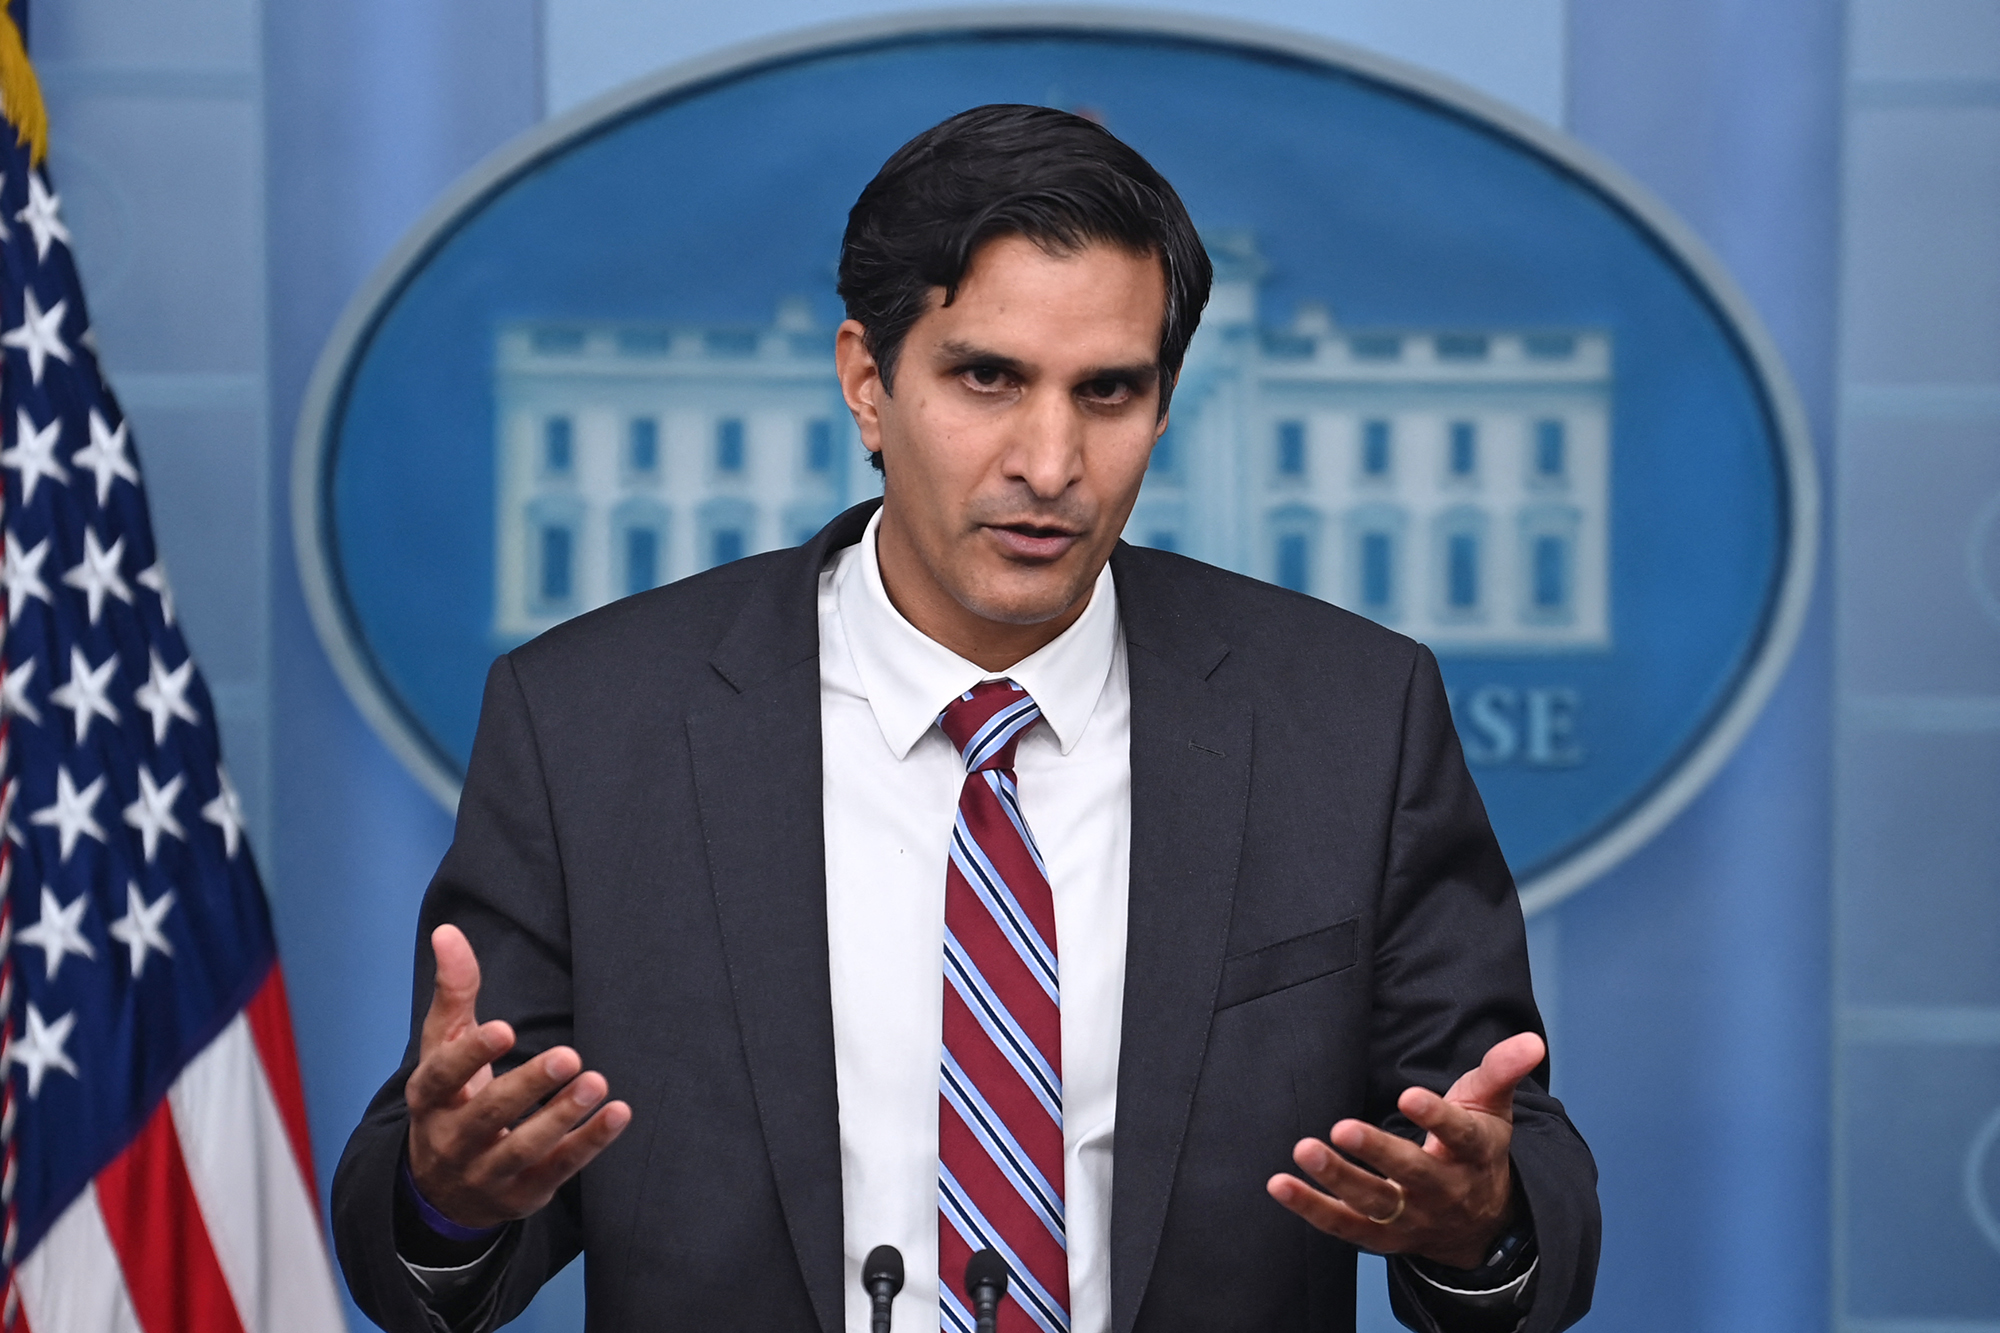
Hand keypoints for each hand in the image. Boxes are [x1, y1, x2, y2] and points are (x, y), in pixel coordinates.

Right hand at [404, 924, 632, 1229]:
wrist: (442, 1188)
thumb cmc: (451, 1097)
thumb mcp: (443, 1047)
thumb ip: (454, 992)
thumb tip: (448, 931)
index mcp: (429, 1098)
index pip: (444, 1076)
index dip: (472, 1055)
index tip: (505, 1028)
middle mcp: (452, 1140)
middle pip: (489, 1114)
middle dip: (529, 1086)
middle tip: (569, 1055)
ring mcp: (487, 1172)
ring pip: (525, 1148)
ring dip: (564, 1116)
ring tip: (597, 1081)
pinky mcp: (523, 1192)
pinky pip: (559, 1168)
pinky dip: (589, 1143)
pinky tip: (618, 1114)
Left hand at [1265, 1032, 1543, 1268]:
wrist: (1480, 1223)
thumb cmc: (1475, 1147)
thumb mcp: (1491, 1106)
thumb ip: (1502, 1070)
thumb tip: (1532, 1039)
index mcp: (1474, 1152)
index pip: (1459, 1135)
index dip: (1436, 1117)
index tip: (1408, 1095)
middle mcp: (1445, 1189)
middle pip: (1412, 1173)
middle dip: (1378, 1152)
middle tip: (1342, 1127)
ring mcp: (1413, 1217)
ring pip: (1375, 1203)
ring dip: (1337, 1179)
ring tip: (1303, 1150)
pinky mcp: (1383, 1237)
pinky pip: (1345, 1227)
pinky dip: (1311, 1208)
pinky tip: (1280, 1184)